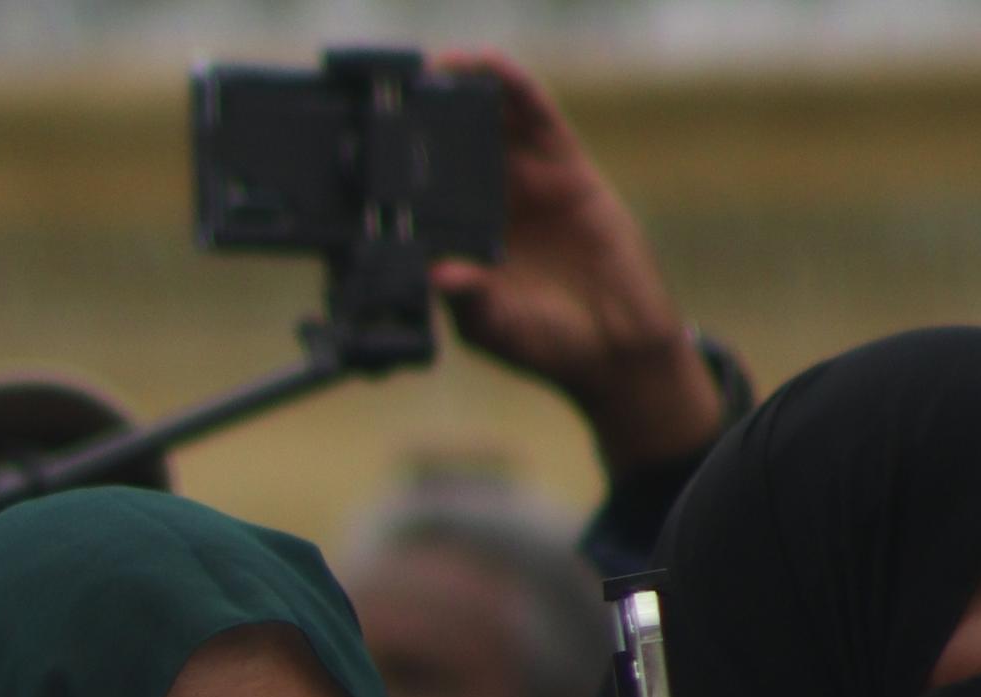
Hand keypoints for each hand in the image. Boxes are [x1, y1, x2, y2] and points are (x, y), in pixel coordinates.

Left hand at [424, 50, 723, 478]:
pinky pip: (538, 120)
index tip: (366, 153)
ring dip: (466, 90)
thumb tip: (437, 273)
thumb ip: (467, 297)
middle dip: (424, 117)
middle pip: (449, 149)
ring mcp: (525, 183)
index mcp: (458, 241)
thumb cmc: (543, 344)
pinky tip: (492, 67)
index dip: (396, 171)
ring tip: (438, 64)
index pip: (421, 196)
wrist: (614, 347)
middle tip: (394, 91)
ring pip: (490, 125)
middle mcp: (487, 206)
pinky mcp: (565, 169)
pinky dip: (516, 89)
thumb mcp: (492, 325)